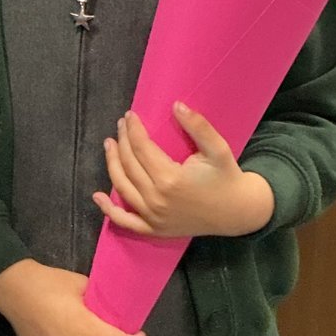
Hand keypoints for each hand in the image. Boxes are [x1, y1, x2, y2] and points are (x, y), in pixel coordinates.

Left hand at [93, 103, 274, 238]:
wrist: (238, 213)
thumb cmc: (227, 178)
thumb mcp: (218, 149)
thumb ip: (198, 126)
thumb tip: (176, 105)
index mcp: (170, 179)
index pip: (141, 148)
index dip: (133, 129)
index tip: (130, 115)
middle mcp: (157, 200)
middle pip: (129, 164)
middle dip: (122, 140)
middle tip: (121, 124)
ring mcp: (153, 217)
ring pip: (122, 187)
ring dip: (112, 164)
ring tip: (109, 144)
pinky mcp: (154, 230)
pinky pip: (125, 222)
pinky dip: (109, 210)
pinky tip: (98, 196)